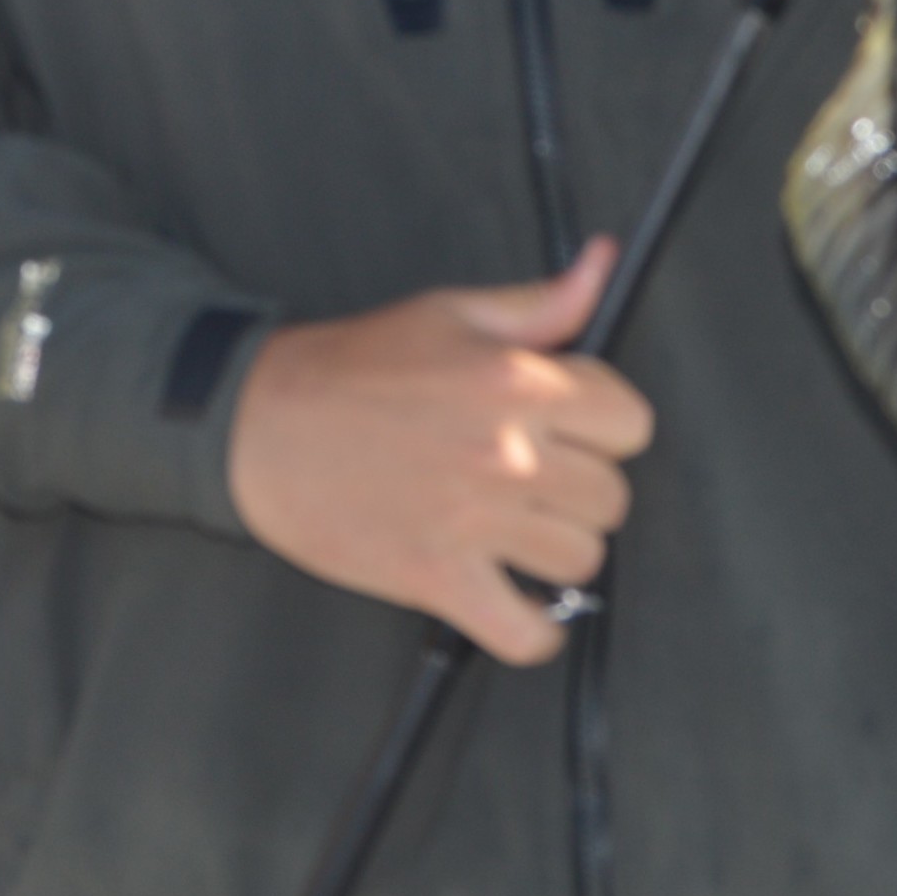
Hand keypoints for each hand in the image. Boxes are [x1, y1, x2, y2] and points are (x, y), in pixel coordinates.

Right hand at [225, 236, 653, 665]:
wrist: (266, 423)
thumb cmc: (358, 366)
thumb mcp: (455, 312)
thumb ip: (542, 302)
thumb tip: (602, 263)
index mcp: (515, 383)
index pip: (630, 422)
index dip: (609, 424)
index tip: (581, 428)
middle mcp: (504, 453)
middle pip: (610, 496)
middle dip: (585, 487)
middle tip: (545, 478)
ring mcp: (472, 521)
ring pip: (580, 560)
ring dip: (560, 550)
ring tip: (526, 529)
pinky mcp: (435, 580)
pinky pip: (522, 632)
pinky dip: (535, 630)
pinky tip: (521, 603)